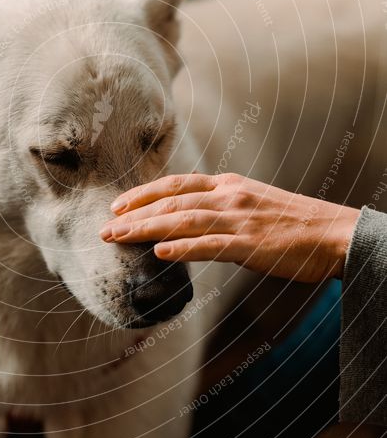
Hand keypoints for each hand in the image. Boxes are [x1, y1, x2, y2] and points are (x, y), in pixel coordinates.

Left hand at [100, 173, 359, 282]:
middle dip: (134, 215)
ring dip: (146, 230)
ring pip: (182, 221)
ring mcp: (239, 218)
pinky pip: (210, 245)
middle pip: (171, 202)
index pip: (176, 185)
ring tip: (118, 238)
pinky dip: (183, 248)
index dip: (143, 193)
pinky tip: (160, 253)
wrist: (332, 233)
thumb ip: (220, 205)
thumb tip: (188, 218)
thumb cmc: (292, 223)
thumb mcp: (252, 201)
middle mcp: (228, 196)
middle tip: (105, 228)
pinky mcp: (250, 243)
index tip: (117, 204)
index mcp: (228, 185)